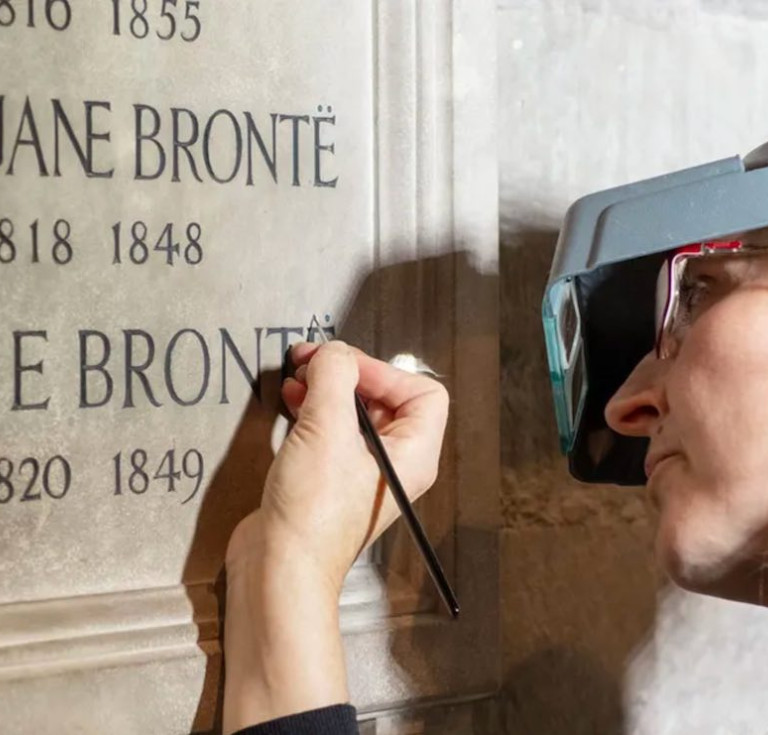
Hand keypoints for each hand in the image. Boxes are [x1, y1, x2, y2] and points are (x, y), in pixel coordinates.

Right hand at [227, 340, 449, 594]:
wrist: (278, 568)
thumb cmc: (312, 515)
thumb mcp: (327, 429)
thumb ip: (334, 376)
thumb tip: (334, 352)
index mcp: (412, 454)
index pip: (422, 392)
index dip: (383, 370)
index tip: (344, 364)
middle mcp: (393, 462)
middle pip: (385, 397)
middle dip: (348, 373)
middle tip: (313, 360)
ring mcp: (360, 471)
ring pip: (354, 411)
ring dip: (326, 388)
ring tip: (299, 376)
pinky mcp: (330, 477)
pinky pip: (330, 430)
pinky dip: (313, 408)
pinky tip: (291, 400)